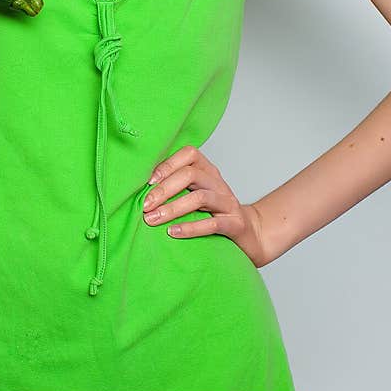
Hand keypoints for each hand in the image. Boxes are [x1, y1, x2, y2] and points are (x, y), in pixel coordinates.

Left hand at [142, 146, 267, 266]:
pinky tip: (172, 232)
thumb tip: (140, 189)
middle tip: (145, 206)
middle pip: (190, 175)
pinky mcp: (235, 224)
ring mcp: (228, 203)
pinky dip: (190, 228)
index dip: (167, 165)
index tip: (147, 182)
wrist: (250, 235)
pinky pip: (212, 223)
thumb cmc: (213, 213)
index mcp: (207, 171)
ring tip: (152, 220)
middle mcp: (218, 183)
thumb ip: (175, 187)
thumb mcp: (195, 194)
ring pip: (200, 198)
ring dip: (172, 208)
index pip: (189, 154)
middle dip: (164, 189)